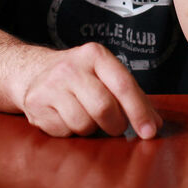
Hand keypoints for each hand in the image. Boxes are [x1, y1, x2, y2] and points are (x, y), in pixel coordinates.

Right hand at [18, 42, 162, 138]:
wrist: (33, 72)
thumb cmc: (80, 78)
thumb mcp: (104, 74)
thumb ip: (130, 96)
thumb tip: (154, 125)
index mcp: (94, 55)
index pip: (123, 85)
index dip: (139, 111)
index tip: (149, 132)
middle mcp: (70, 67)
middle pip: (104, 108)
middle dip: (115, 125)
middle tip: (115, 126)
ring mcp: (50, 86)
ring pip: (84, 124)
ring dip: (91, 129)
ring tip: (86, 116)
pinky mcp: (35, 105)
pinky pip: (65, 132)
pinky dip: (71, 132)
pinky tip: (66, 118)